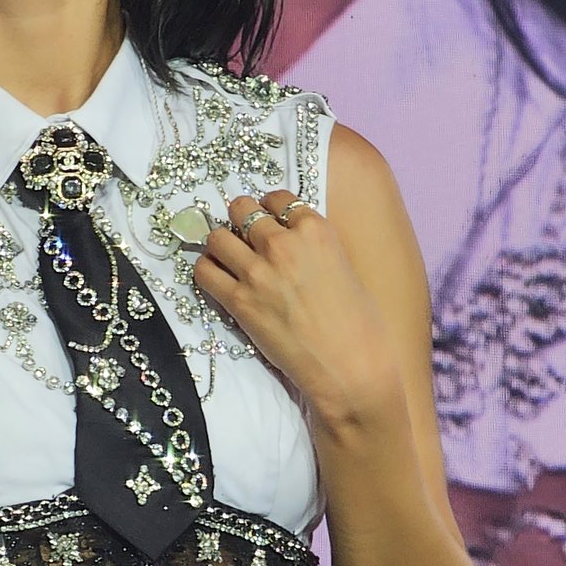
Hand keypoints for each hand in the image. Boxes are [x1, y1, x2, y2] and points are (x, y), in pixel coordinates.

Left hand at [192, 187, 395, 419]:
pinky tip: (217, 278)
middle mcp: (283, 243)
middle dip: (240, 219)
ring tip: (228, 258)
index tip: (266, 219)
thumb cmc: (361, 324)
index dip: (268, 208)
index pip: (278, 198)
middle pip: (241, 209)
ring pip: (217, 236)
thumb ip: (314, 249)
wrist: (351, 367)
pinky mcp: (239, 301)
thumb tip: (292, 244)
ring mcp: (257, 271)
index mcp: (316, 230)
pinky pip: (204, 271)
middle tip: (243, 236)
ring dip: (221, 244)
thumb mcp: (344, 268)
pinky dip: (207, 271)